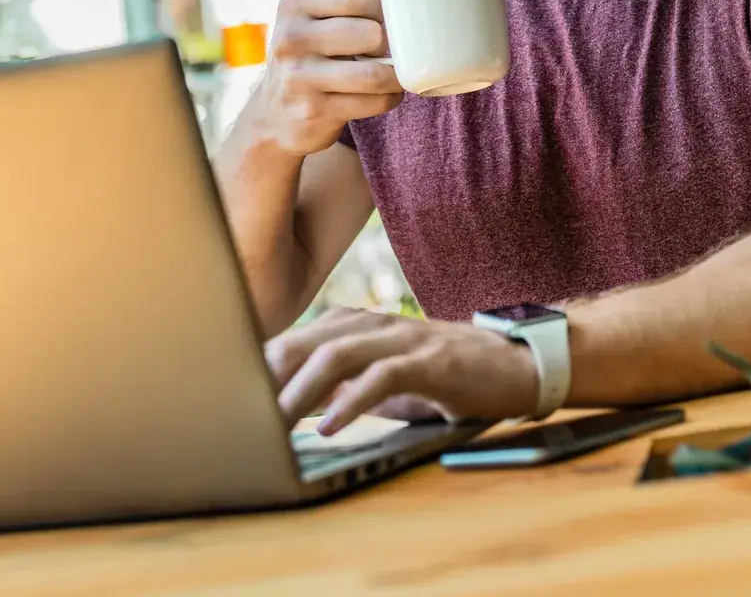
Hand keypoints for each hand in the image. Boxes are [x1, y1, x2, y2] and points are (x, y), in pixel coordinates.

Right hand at [250, 0, 403, 157]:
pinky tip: (385, 92)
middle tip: (393, 47)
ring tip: (397, 71)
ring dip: (395, 74)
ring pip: (373, 73)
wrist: (273, 114)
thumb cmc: (306, 53)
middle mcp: (291, 38)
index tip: (387, 17)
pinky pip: (371, 102)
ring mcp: (300, 78)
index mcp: (294, 5)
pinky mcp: (314, 111)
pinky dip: (389, 97)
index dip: (381, 5)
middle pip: (367, 33)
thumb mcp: (315, 14)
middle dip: (390, 42)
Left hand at [267, 308, 540, 433]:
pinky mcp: (431, 362)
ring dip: (301, 391)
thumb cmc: (448, 376)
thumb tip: (296, 406)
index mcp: (361, 324)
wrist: (517, 364)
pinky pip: (382, 377)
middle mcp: (377, 324)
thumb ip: (345, 384)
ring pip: (338, 356)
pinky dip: (352, 402)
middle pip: (309, 342)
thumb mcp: (388, 378)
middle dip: (270, 377)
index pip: (299, 338)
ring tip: (276, 422)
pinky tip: (331, 426)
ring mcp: (405, 340)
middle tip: (241, 411)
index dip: (263, 364)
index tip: (233, 393)